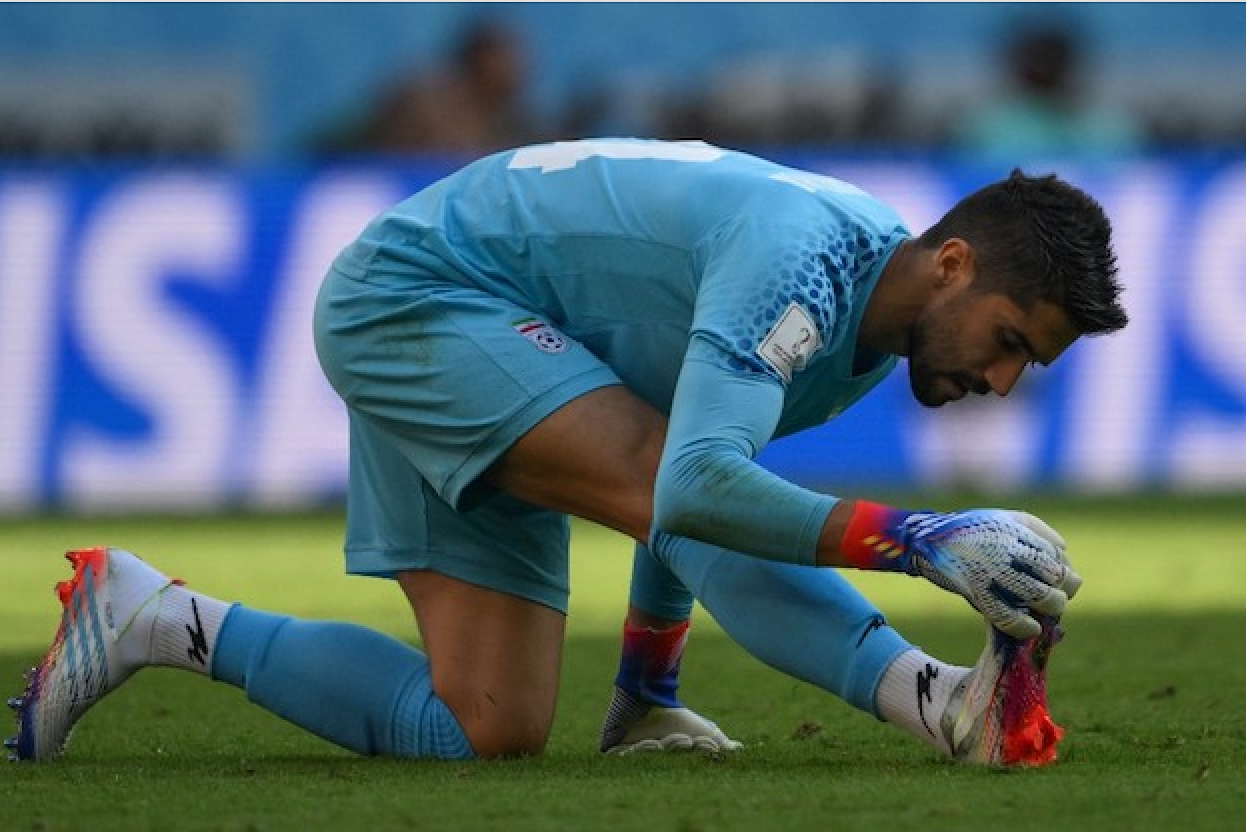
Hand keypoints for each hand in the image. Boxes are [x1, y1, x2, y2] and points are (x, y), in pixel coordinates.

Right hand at [903, 509, 1080, 638]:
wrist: (925, 539)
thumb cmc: (968, 529)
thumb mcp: (1003, 517)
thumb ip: (1036, 529)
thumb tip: (1064, 549)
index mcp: (1015, 529)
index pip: (1055, 554)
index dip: (1064, 570)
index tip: (1061, 581)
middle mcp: (1007, 548)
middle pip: (1053, 574)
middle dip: (1063, 591)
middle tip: (1058, 598)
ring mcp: (991, 569)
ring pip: (1037, 595)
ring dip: (1050, 608)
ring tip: (1046, 612)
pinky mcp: (976, 589)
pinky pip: (1007, 615)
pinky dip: (1024, 626)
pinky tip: (1031, 629)